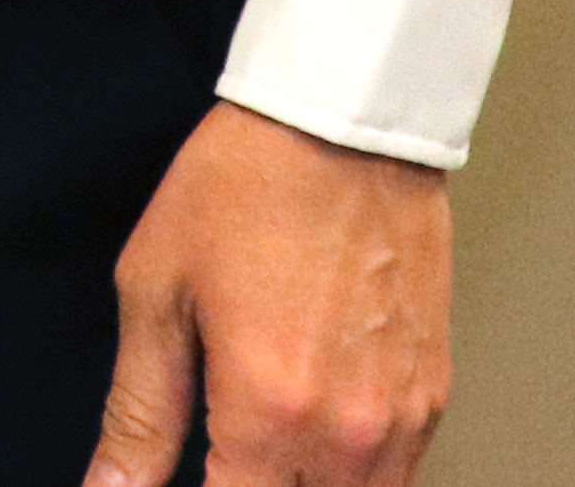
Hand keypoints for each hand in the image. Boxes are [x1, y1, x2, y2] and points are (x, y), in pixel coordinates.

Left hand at [87, 99, 455, 486]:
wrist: (342, 124)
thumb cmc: (246, 187)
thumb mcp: (156, 293)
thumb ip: (138, 412)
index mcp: (270, 412)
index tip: (176, 478)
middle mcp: (350, 433)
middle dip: (252, 486)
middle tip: (218, 451)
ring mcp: (403, 419)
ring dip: (304, 486)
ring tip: (258, 446)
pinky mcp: (436, 395)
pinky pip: (399, 475)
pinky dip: (352, 473)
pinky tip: (308, 434)